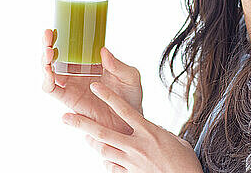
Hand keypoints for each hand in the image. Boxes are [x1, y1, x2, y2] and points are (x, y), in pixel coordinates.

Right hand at [42, 29, 142, 134]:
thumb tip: (103, 51)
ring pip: (50, 72)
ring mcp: (72, 86)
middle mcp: (78, 73)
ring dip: (45, 61)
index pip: (73, 47)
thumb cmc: (131, 97)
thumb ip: (118, 65)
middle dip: (48, 45)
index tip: (57, 28)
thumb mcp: (130, 77)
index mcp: (91, 63)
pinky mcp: (69, 99)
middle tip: (48, 35)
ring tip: (49, 52)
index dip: (62, 38)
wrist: (129, 121)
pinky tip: (50, 73)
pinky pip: (52, 90)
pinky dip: (47, 81)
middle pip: (56, 57)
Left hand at [62, 81, 202, 172]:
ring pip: (103, 149)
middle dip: (82, 123)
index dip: (108, 96)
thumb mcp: (174, 139)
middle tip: (66, 117)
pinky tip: (107, 157)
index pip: (124, 109)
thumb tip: (148, 128)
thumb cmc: (185, 162)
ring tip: (85, 136)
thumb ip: (157, 131)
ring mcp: (131, 162)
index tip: (95, 85)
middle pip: (103, 132)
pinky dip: (107, 161)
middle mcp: (137, 145)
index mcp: (149, 131)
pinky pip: (111, 166)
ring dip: (92, 142)